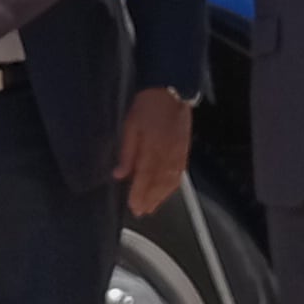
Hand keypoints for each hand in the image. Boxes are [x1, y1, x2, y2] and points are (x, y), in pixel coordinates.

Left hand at [115, 89, 194, 216]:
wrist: (170, 91)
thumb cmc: (148, 106)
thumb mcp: (130, 126)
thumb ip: (126, 153)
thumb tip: (119, 174)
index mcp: (153, 147)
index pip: (145, 177)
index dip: (139, 194)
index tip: (133, 206)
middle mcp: (168, 154)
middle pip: (159, 183)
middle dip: (149, 199)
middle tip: (141, 212)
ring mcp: (178, 153)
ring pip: (170, 181)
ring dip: (161, 196)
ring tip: (152, 206)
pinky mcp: (184, 150)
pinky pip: (179, 173)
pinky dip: (172, 186)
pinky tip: (166, 191)